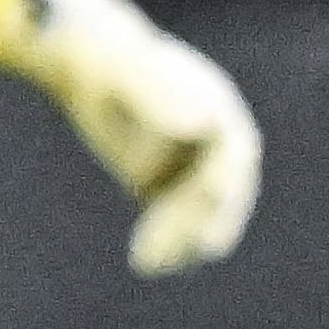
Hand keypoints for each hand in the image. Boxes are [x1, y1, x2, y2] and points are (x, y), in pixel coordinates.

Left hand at [10, 0, 262, 272]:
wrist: (93, 68)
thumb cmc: (112, 65)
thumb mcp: (130, 75)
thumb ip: (159, 97)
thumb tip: (196, 125)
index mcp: (217, 109)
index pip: (235, 153)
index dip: (228, 179)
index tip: (211, 198)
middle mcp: (214, 141)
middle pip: (221, 190)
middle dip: (206, 219)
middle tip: (198, 248)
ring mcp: (194, 164)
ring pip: (197, 213)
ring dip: (181, 240)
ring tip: (150, 263)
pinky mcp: (172, 185)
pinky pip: (175, 221)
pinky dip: (164, 243)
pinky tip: (143, 262)